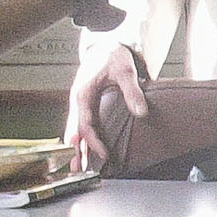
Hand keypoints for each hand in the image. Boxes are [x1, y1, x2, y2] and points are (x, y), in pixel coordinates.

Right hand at [64, 42, 150, 163]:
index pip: (85, 124)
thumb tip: (141, 112)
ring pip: (75, 130)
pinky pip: (81, 125)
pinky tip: (85, 150)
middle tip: (78, 170)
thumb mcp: (125, 71)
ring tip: (78, 166)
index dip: (93, 141)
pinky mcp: (84, 105)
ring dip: (77, 148)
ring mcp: (79, 104)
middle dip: (76, 151)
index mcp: (82, 94)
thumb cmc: (111, 55)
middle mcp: (77, 101)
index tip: (103, 153)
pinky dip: (81, 139)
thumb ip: (133, 91)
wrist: (104, 45)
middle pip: (74, 131)